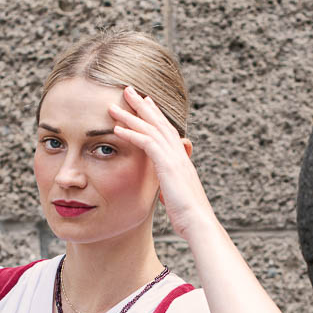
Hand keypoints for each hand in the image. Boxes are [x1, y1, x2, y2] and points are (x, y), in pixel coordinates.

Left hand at [109, 86, 215, 240]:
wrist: (198, 222)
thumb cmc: (189, 216)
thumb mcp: (177, 198)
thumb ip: (169, 189)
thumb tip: (165, 193)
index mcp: (182, 159)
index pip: (167, 130)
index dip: (155, 115)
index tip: (146, 102)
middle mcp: (179, 154)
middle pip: (159, 122)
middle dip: (143, 105)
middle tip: (129, 90)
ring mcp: (174, 158)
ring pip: (151, 128)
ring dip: (131, 115)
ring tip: (114, 105)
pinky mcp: (167, 165)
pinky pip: (147, 143)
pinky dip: (132, 134)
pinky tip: (117, 129)